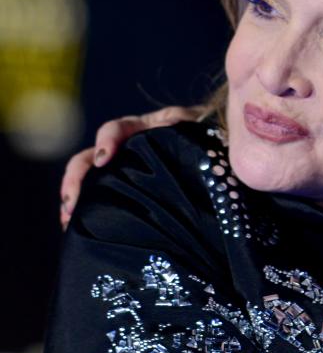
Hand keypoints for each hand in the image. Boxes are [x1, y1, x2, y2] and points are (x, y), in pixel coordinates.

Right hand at [60, 105, 203, 227]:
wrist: (224, 154)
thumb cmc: (214, 137)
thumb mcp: (202, 128)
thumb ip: (188, 124)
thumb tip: (172, 122)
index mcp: (146, 129)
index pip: (117, 129)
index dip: (106, 140)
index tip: (103, 159)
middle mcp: (128, 148)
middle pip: (91, 157)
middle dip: (76, 178)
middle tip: (71, 202)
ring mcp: (126, 170)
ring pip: (91, 180)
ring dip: (75, 198)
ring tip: (68, 221)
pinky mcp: (129, 189)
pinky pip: (103, 198)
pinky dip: (88, 212)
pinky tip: (79, 230)